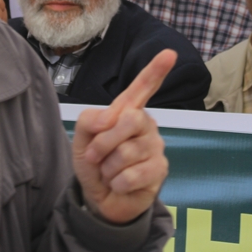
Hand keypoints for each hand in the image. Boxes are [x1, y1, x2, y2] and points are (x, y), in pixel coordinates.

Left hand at [72, 49, 173, 224]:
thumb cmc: (95, 163)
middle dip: (103, 142)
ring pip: (126, 151)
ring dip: (107, 167)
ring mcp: (155, 148)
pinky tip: (118, 184)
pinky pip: (131, 174)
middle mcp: (146, 125)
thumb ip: (90, 120)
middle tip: (95, 156)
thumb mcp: (82, 138)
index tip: (169, 53)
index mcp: (128, 112)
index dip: (155, 70)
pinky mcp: (159, 171)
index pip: (143, 88)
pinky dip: (116, 182)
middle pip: (129, 120)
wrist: (100, 198)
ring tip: (109, 172)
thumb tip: (112, 118)